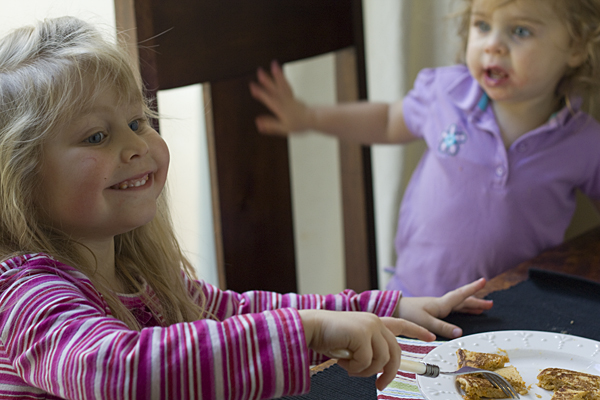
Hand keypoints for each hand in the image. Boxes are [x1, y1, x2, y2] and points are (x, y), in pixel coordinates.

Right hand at [249, 61, 312, 134]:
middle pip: (275, 89)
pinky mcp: (292, 95)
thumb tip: (258, 122)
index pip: (268, 99)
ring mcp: (289, 96)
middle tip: (260, 70)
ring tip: (273, 64)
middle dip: (267, 80)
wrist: (312, 119)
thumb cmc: (298, 124)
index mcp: (281, 108)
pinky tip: (278, 72)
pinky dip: (282, 77)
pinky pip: (286, 84)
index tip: (252, 86)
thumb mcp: (283, 128)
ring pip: (282, 83)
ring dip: (277, 74)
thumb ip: (270, 125)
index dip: (260, 92)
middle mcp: (285, 100)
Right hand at [299, 309, 433, 389]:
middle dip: (389, 373)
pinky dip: (354, 368)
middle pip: (395, 353)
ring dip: (364, 371)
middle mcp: (375, 322)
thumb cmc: (326, 336)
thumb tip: (379, 369)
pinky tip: (342, 361)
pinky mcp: (363, 334)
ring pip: (381, 360)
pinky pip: (366, 362)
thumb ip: (367, 349)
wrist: (309, 327)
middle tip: (380, 385)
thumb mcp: (352, 344)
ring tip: (349, 367)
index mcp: (373, 322)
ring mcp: (370, 326)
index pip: (401, 324)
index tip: (431, 337)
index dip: (418, 330)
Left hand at [398, 278, 492, 338]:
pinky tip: (462, 313)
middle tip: (491, 303)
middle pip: (462, 301)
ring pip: (458, 304)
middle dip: (476, 301)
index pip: (460, 295)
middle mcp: (441, 303)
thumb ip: (443, 328)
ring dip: (470, 305)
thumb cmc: (408, 314)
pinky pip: (452, 309)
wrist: (393, 309)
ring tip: (482, 307)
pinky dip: (461, 309)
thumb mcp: (426, 323)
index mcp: (441, 304)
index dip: (472, 289)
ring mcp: (437, 306)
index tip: (483, 280)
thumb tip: (461, 332)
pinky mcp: (432, 310)